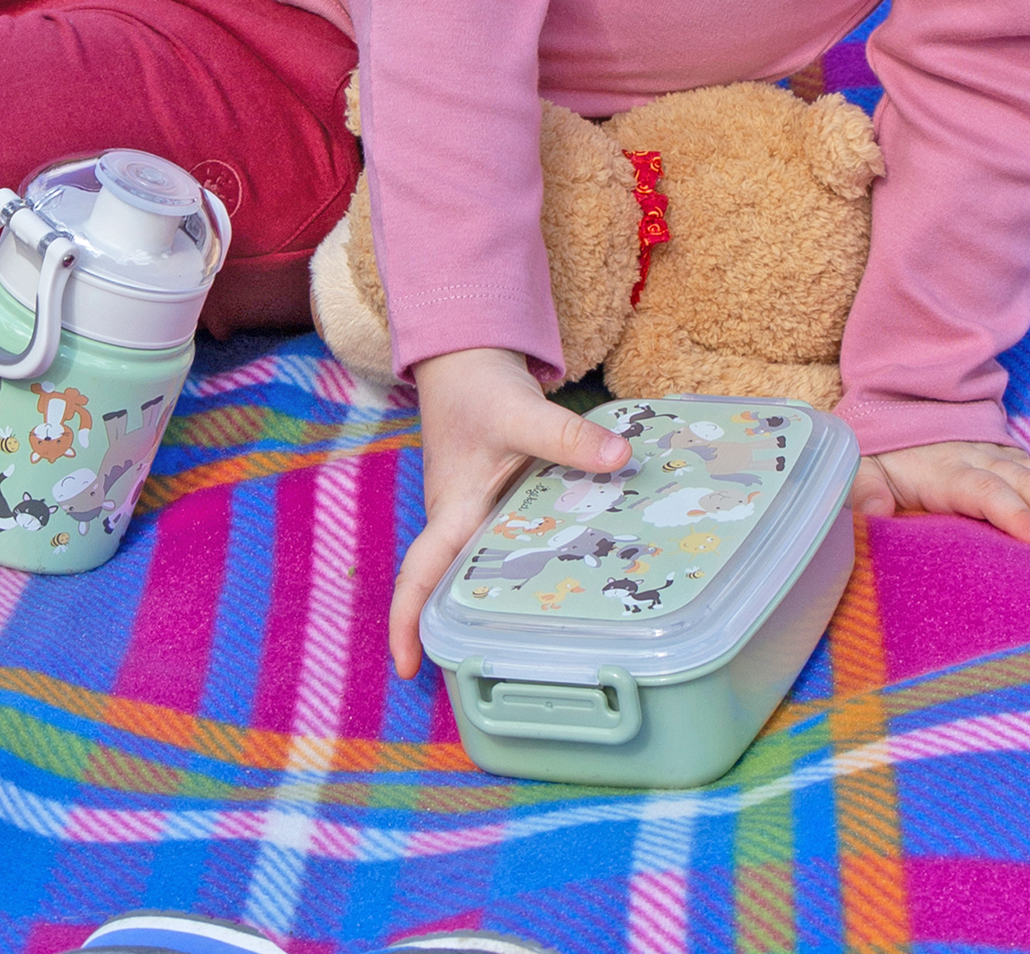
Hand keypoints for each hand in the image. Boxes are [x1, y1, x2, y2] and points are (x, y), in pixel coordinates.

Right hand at [388, 346, 630, 678]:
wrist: (469, 360)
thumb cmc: (478, 388)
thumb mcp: (521, 412)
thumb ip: (568, 437)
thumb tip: (620, 457)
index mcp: (451, 511)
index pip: (420, 575)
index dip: (409, 622)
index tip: (411, 668)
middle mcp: (460, 522)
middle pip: (457, 585)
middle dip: (472, 628)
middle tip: (511, 669)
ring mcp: (478, 515)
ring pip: (490, 566)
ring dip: (511, 596)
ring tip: (559, 635)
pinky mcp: (500, 504)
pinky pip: (514, 543)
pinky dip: (538, 559)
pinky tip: (580, 571)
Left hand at [850, 439, 1029, 543]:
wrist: (897, 420)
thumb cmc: (881, 462)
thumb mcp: (861, 473)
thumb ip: (862, 490)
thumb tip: (873, 511)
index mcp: (945, 471)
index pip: (984, 490)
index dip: (1012, 511)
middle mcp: (982, 459)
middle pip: (1027, 483)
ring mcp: (1005, 456)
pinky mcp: (1020, 459)